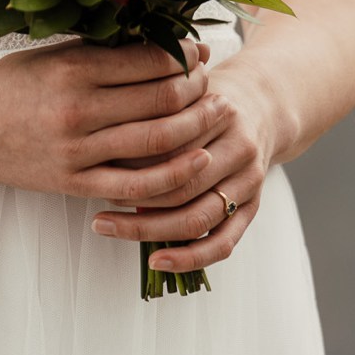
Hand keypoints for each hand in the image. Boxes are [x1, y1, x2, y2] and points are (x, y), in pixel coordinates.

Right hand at [0, 34, 220, 205]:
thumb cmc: (13, 83)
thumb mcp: (54, 53)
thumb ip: (105, 49)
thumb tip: (167, 40)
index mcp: (74, 68)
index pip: (151, 60)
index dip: (186, 55)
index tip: (199, 51)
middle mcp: (78, 110)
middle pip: (162, 99)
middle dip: (198, 88)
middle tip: (211, 80)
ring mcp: (78, 152)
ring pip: (158, 141)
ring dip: (197, 125)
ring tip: (216, 112)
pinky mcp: (76, 185)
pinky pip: (137, 186)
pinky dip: (174, 174)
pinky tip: (198, 160)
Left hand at [89, 55, 274, 275]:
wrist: (260, 105)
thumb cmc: (202, 100)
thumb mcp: (181, 93)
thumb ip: (152, 113)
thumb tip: (101, 151)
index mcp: (220, 113)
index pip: (170, 144)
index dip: (132, 159)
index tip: (95, 167)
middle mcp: (240, 148)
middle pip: (183, 184)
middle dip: (134, 198)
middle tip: (95, 205)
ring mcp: (249, 181)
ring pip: (199, 218)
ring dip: (150, 230)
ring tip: (109, 228)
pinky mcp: (252, 208)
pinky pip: (222, 243)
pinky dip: (189, 258)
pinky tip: (157, 261)